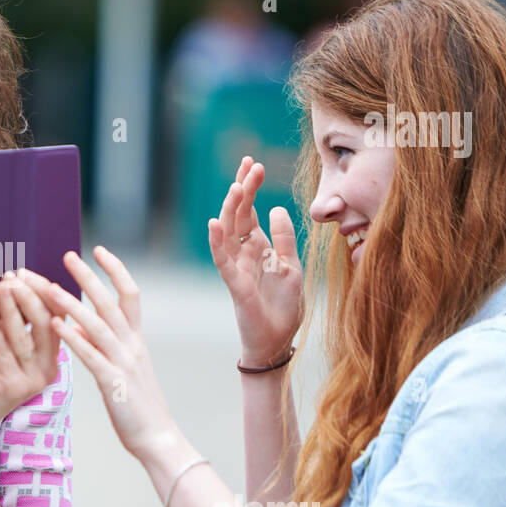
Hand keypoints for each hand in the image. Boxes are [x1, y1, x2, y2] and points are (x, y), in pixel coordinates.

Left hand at [0, 271, 60, 435]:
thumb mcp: (1, 337)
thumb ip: (11, 316)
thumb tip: (13, 279)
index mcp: (51, 354)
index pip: (57, 316)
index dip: (44, 291)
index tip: (25, 271)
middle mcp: (49, 368)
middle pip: (46, 322)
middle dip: (28, 295)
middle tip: (11, 276)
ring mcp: (34, 380)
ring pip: (25, 334)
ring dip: (11, 307)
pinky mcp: (14, 388)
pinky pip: (4, 350)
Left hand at [28, 248, 180, 463]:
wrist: (157, 439)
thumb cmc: (135, 406)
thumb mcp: (121, 368)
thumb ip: (101, 345)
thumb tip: (77, 325)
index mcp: (136, 340)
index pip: (130, 294)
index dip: (115, 270)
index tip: (99, 249)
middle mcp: (132, 346)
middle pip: (110, 302)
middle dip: (89, 277)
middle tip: (67, 255)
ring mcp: (123, 363)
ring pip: (97, 325)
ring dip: (71, 304)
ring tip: (48, 286)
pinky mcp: (112, 383)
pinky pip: (90, 356)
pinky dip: (73, 338)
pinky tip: (54, 325)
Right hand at [207, 156, 302, 367]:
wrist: (277, 342)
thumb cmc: (282, 307)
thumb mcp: (291, 267)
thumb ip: (283, 239)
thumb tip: (277, 207)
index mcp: (258, 247)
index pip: (250, 211)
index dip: (250, 188)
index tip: (253, 164)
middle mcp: (244, 254)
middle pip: (238, 215)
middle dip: (242, 189)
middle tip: (250, 165)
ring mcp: (237, 267)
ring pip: (228, 232)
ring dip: (230, 208)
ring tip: (237, 186)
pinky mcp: (235, 285)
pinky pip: (222, 260)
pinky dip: (217, 242)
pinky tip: (214, 223)